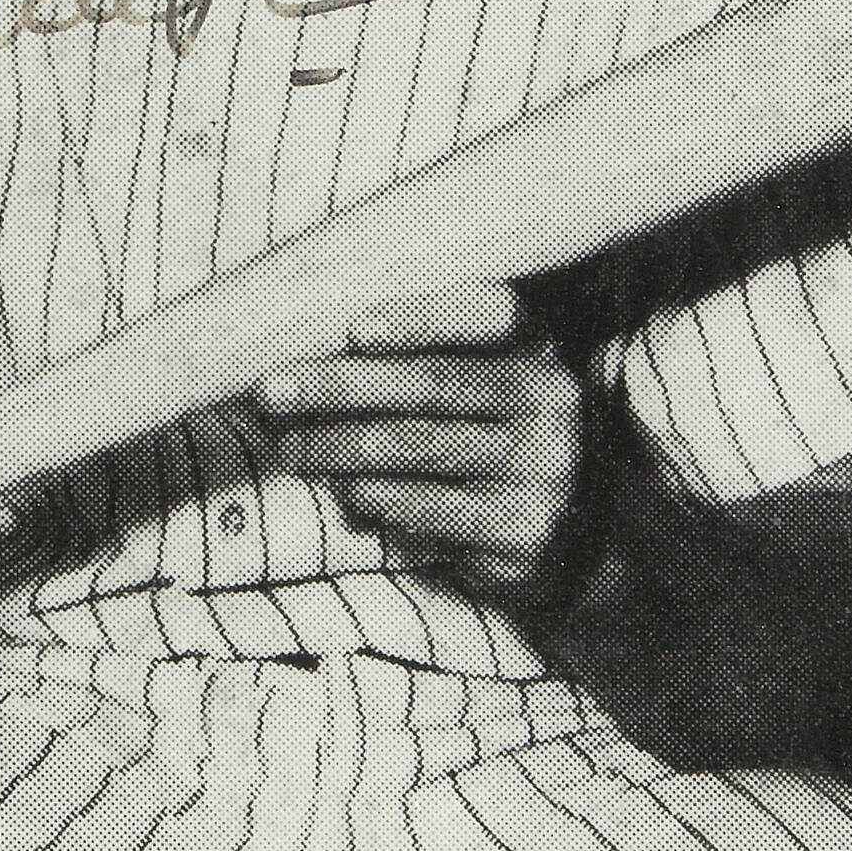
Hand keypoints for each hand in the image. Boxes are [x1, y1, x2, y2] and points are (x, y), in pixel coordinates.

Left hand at [252, 280, 590, 601]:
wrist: (579, 535)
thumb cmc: (499, 437)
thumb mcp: (487, 384)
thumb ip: (423, 359)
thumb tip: (311, 354)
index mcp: (540, 348)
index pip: (484, 315)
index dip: (421, 319)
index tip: (356, 328)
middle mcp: (550, 402)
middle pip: (433, 382)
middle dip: (341, 384)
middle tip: (273, 390)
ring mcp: (542, 468)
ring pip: (418, 447)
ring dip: (338, 447)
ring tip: (289, 449)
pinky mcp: (522, 530)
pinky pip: (431, 508)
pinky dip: (375, 497)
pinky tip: (342, 491)